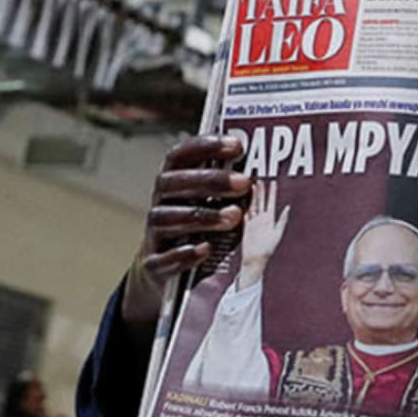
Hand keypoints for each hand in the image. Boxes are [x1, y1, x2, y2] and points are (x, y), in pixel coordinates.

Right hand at [117, 135, 251, 333]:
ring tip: (234, 216)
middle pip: (175, 183)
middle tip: (244, 183)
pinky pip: (163, 258)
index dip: (204, 146)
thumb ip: (226, 188)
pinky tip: (206, 248)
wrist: (166, 271)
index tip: (236, 145)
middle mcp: (159, 204)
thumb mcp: (207, 206)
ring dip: (202, 216)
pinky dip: (184, 253)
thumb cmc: (196, 229)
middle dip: (210, 181)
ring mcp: (154, 234)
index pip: (180, 155)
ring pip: (169, 219)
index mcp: (172, 183)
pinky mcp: (153, 264)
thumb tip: (264, 173)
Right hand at [238, 180, 290, 287]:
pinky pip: (244, 213)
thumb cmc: (268, 249)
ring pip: (252, 205)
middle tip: (259, 178)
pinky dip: (243, 205)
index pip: (271, 201)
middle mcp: (261, 219)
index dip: (272, 191)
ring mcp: (253, 222)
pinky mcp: (245, 226)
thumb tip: (288, 207)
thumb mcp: (278, 233)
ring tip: (251, 184)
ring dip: (252, 195)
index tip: (273, 181)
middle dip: (260, 190)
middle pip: (260, 201)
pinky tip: (241, 198)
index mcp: (270, 219)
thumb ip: (283, 220)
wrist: (255, 259)